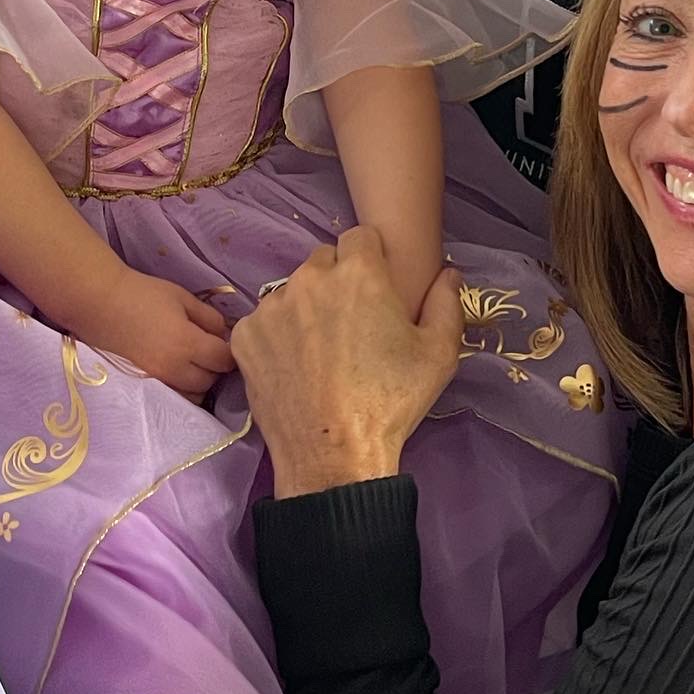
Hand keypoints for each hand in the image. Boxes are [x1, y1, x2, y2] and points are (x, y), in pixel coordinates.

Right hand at [85, 270, 235, 397]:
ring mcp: (157, 379)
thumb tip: (224, 335)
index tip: (227, 342)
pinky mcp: (144, 384)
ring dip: (199, 381)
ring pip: (192, 395)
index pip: (223, 360)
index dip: (229, 351)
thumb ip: (209, 318)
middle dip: (215, 367)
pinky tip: (178, 370)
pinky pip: (174, 395)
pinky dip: (182, 388)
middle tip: (210, 350)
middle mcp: (174, 368)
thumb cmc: (144, 295)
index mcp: (187, 344)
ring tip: (194, 362)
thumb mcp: (183, 298)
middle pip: (210, 381)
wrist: (102, 304)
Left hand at [233, 226, 462, 495]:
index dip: (370, 259)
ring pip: (292, 291)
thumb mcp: (439, 353)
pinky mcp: (245, 336)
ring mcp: (272, 306)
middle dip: (337, 281)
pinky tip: (293, 365)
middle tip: (350, 323)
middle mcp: (310, 279)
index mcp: (359, 273)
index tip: (375, 288)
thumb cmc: (391, 402)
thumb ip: (446, 302)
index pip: (360, 236)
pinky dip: (276, 335)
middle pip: (323, 260)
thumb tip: (448, 272)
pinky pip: (263, 321)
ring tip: (320, 349)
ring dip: (305, 307)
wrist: (333, 457)